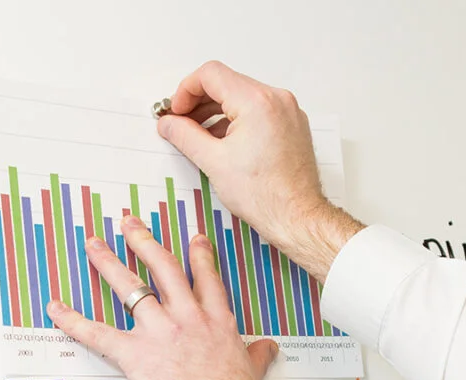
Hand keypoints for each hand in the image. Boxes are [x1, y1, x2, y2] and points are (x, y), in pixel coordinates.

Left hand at [47, 216, 278, 379]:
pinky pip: (97, 333)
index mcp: (217, 321)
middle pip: (163, 268)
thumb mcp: (252, 371)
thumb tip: (267, 349)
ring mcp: (159, 331)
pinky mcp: (134, 352)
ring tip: (94, 246)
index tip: (194, 240)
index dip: (200, 256)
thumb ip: (257, 355)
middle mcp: (187, 317)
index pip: (207, 279)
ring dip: (108, 264)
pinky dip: (72, 321)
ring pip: (130, 287)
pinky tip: (57, 308)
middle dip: (144, 241)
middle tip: (130, 225)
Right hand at [157, 61, 362, 281]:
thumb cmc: (266, 197)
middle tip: (181, 123)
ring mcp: (289, 113)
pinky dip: (239, 122)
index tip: (176, 112)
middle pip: (227, 84)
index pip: (210, 75)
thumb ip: (184, 135)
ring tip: (200, 136)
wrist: (297, 218)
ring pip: (244, 99)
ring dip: (218, 113)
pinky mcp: (293, 127)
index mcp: (258, 102)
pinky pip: (260, 113)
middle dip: (200, 102)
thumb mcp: (213, 162)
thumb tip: (169, 123)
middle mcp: (278, 100)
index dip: (185, 91)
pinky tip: (224, 143)